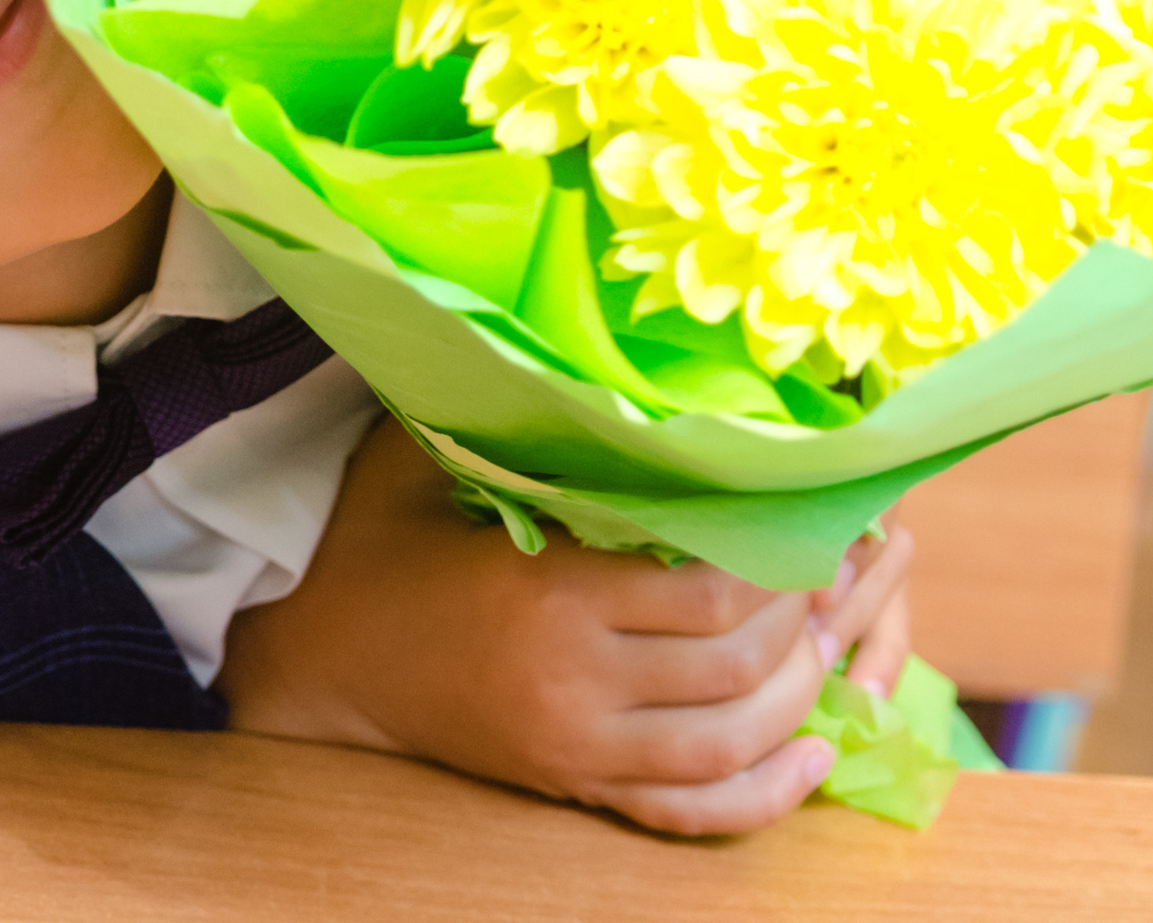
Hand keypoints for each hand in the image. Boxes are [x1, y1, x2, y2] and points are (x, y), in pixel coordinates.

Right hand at [219, 421, 900, 835]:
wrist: (310, 655)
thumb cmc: (372, 540)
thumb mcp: (427, 461)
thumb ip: (511, 418)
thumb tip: (578, 339)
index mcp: (547, 598)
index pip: (710, 598)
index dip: (780, 567)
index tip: (811, 520)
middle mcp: (572, 685)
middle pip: (737, 672)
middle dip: (807, 624)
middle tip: (842, 568)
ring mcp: (574, 747)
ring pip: (728, 745)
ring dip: (800, 699)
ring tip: (833, 640)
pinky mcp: (570, 783)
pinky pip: (690, 811)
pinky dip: (764, 795)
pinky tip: (815, 755)